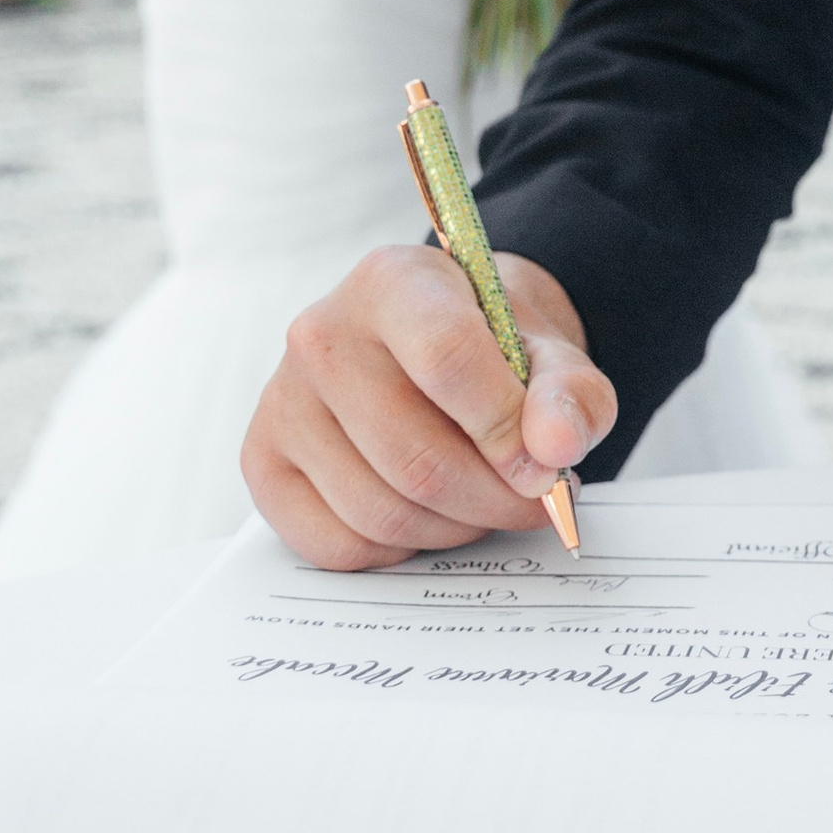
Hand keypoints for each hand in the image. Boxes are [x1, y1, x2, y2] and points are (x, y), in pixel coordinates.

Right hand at [242, 245, 616, 568]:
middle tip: (533, 503)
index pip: (447, 358)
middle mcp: (321, 335)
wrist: (440, 344)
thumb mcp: (549, 352)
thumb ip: (569, 393)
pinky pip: (334, 544)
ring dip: (454, 528)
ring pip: (380, 510)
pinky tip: (429, 515)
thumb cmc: (493, 348)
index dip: (505, 429)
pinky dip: (398, 551)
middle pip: (414, 456)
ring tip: (486, 503)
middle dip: (493, 499)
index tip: (547, 469)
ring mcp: (282, 401)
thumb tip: (555, 449)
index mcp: (393, 281)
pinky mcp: (263, 462)